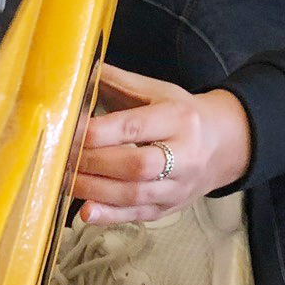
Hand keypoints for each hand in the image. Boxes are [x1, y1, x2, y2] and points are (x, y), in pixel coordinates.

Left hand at [72, 64, 252, 223]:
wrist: (223, 145)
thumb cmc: (182, 114)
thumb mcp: (158, 91)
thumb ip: (119, 82)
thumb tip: (78, 69)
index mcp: (180, 118)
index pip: (134, 127)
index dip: (98, 132)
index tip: (68, 130)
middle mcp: (185, 155)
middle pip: (136, 164)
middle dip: (93, 162)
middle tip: (62, 157)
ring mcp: (178, 186)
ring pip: (135, 194)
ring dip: (94, 189)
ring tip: (64, 180)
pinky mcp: (169, 208)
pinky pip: (137, 215)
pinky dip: (109, 216)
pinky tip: (86, 212)